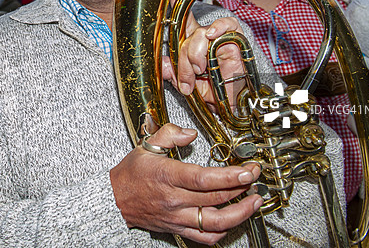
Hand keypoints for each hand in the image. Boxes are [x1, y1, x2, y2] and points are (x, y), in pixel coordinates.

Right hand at [110, 123, 261, 243]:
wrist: (113, 200)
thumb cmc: (130, 174)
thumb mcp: (145, 145)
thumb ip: (169, 134)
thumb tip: (190, 133)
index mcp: (167, 176)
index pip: (204, 179)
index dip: (230, 176)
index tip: (247, 171)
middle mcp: (173, 199)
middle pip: (216, 198)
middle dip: (242, 187)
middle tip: (255, 176)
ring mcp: (177, 217)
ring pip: (216, 222)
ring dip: (241, 213)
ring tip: (254, 201)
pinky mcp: (178, 228)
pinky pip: (205, 237)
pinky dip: (224, 231)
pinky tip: (234, 219)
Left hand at [162, 13, 245, 108]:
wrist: (233, 105)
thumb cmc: (213, 92)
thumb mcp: (187, 85)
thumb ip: (173, 74)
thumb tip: (162, 65)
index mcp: (191, 44)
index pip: (182, 21)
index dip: (174, 4)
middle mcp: (205, 38)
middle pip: (187, 36)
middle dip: (183, 62)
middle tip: (187, 81)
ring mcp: (220, 37)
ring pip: (201, 34)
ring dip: (196, 55)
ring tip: (201, 71)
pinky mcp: (236, 40)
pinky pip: (228, 25)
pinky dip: (219, 27)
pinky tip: (213, 34)